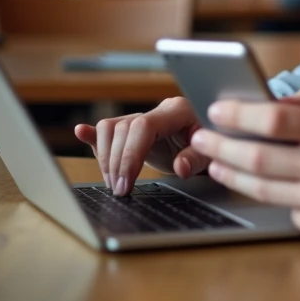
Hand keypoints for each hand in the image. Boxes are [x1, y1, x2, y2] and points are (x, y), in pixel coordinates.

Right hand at [73, 97, 207, 195]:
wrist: (218, 138)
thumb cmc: (217, 145)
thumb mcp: (214, 155)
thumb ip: (197, 159)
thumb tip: (181, 168)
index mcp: (177, 111)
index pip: (142, 127)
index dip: (130, 154)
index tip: (126, 182)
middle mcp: (158, 110)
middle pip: (122, 129)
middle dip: (116, 162)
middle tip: (119, 190)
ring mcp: (145, 117)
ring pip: (111, 128)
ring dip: (106, 156)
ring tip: (113, 182)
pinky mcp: (136, 129)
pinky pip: (111, 128)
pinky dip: (95, 135)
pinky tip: (81, 133)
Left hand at [190, 85, 299, 248]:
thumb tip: (275, 98)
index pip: (275, 120)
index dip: (239, 115)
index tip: (216, 109)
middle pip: (258, 157)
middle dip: (221, 145)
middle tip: (201, 136)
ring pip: (261, 187)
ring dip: (229, 172)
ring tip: (215, 160)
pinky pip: (282, 209)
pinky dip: (266, 196)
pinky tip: (251, 184)